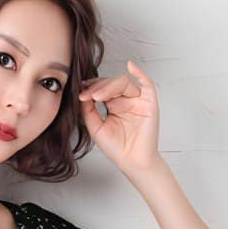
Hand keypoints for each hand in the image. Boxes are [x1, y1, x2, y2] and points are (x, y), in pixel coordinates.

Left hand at [78, 59, 160, 174]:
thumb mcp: (96, 128)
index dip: (90, 89)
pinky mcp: (149, 102)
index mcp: (112, 105)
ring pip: (123, 83)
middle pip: (111, 84)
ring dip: (109, 86)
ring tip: (97, 96)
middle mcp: (125, 100)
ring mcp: (137, 100)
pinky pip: (146, 83)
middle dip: (97, 88)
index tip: (78, 93)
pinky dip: (139, 73)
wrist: (132, 162)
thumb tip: (82, 93)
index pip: (101, 89)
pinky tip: (130, 66)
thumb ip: (88, 110)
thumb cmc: (116, 148)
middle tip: (85, 95)